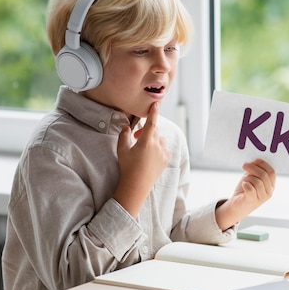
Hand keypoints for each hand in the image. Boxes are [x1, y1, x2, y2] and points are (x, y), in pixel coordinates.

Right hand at [114, 102, 170, 216]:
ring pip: (160, 139)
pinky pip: (165, 148)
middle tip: (136, 137)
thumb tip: (126, 127)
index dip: (153, 112)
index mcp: (146, 141)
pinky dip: (159, 147)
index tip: (156, 103)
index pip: (151, 122)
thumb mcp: (122, 150)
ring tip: (143, 147)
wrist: (137, 186)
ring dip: (153, 139)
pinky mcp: (166, 160)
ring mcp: (163, 153)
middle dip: (146, 131)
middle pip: (154, 131)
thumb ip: (124, 136)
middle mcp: (157, 145)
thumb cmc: (127, 168)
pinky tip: (152, 154)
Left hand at [215, 159, 275, 230]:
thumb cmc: (245, 190)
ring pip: (257, 181)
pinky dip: (245, 184)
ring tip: (244, 180)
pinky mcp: (252, 201)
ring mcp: (262, 198)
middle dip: (253, 168)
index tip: (254, 160)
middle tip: (244, 165)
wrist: (237, 205)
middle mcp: (269, 192)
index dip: (263, 164)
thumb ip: (255, 170)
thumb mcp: (251, 178)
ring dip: (248, 177)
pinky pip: (250, 189)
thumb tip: (254, 162)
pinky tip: (244, 185)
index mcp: (271, 185)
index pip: (271, 172)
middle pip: (264, 175)